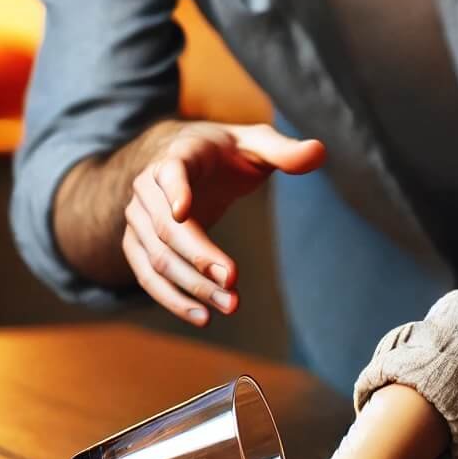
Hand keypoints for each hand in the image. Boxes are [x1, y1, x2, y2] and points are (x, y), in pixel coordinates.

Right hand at [123, 121, 324, 324]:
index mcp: (178, 155)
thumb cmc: (227, 150)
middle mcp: (149, 187)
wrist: (187, 158)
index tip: (184, 213)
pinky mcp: (138, 242)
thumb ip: (284, 150)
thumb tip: (319, 152)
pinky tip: (201, 315)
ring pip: (156, 256)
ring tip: (228, 306)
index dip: (176, 190)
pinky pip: (146, 274)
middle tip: (233, 281)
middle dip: (199, 257)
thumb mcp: (257, 142)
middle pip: (166, 227)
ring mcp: (138, 217)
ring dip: (190, 285)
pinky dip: (170, 298)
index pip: (171, 172)